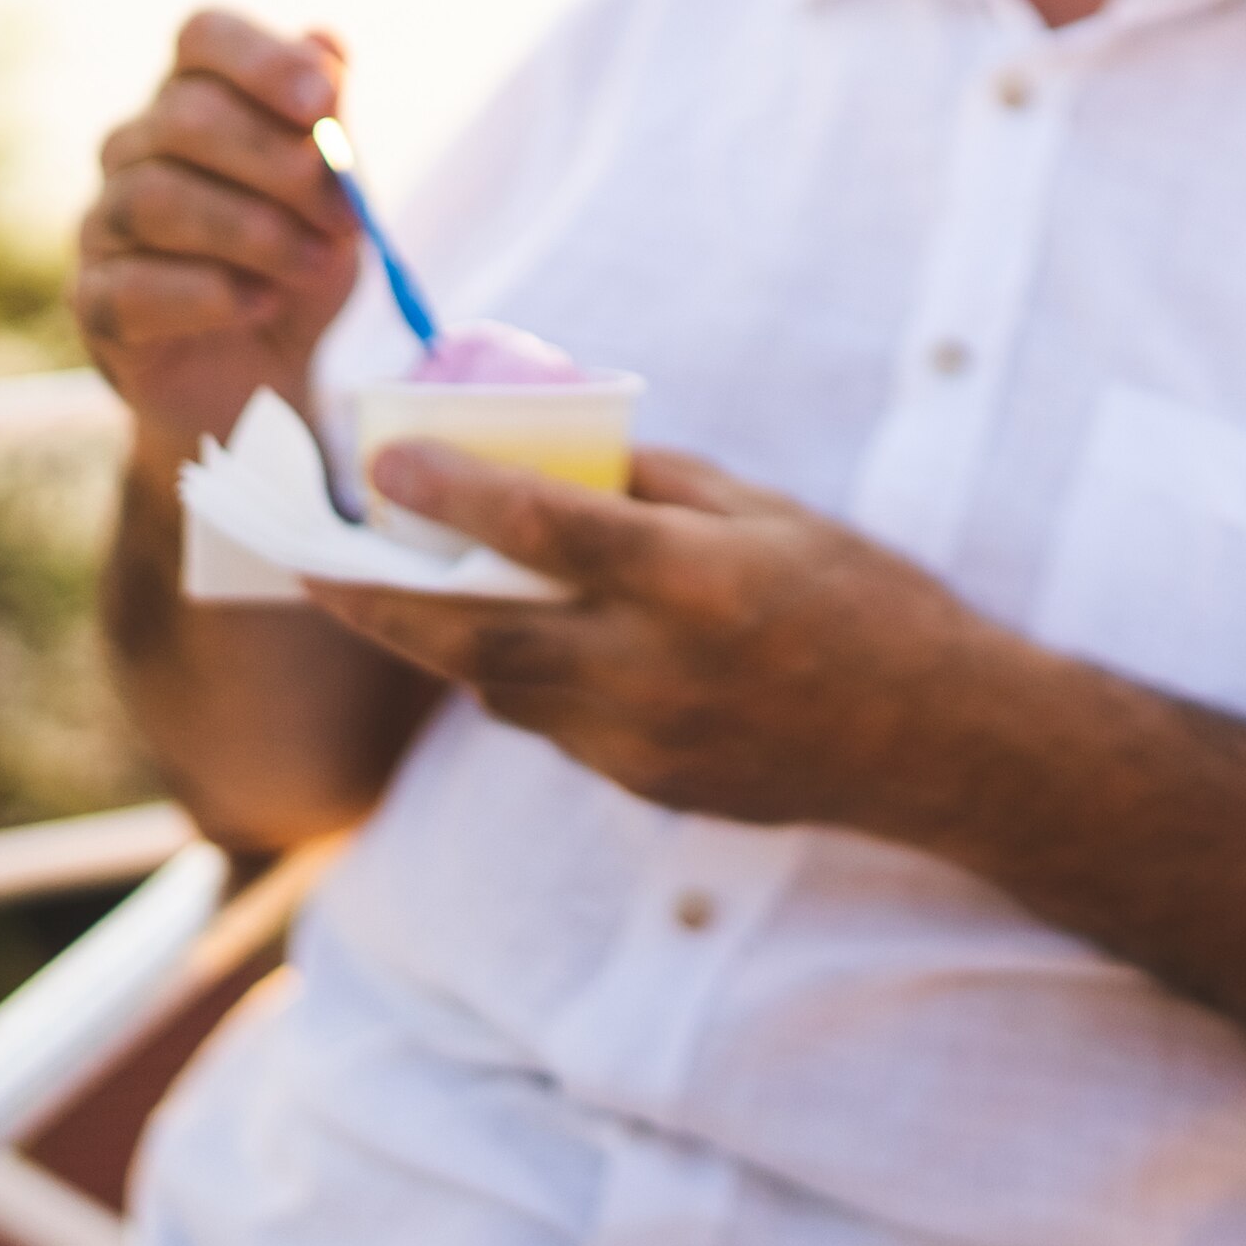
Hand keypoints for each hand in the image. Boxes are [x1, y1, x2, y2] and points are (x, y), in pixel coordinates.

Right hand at [75, 9, 365, 453]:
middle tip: (345, 218)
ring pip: (155, 197)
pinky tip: (260, 304)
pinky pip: (132, 284)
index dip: (260, 60)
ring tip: (315, 267)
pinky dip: (210, 293)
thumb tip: (327, 40)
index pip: (204, 37)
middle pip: (185, 117)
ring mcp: (104, 224)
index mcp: (200, 100)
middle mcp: (138, 148)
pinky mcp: (93, 301)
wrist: (271, 383)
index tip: (322, 102)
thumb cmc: (300, 269)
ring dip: (254, 233)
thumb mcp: (338, 199)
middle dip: (279, 165)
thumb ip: (331, 128)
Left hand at [309, 437, 997, 828]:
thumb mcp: (776, 514)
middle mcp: (652, 665)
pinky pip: (554, 727)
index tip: (384, 463)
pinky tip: (527, 645)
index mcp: (692, 578)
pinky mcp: (646, 784)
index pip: (539, 530)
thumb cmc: (871, 604)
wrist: (938, 741)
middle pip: (473, 637)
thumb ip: (664, 487)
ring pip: (500, 690)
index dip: (449, 492)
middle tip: (308, 565)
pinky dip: (522, 682)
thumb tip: (566, 461)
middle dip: (374, 602)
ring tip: (396, 598)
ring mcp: (643, 738)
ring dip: (443, 644)